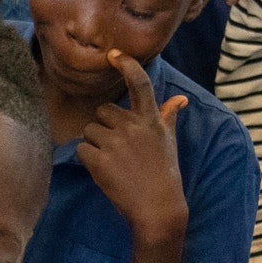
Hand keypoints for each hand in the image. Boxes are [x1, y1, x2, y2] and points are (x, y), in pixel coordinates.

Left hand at [76, 51, 187, 245]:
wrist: (157, 208)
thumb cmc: (164, 175)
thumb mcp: (169, 143)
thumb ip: (168, 118)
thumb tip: (180, 99)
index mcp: (151, 120)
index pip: (140, 84)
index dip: (127, 66)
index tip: (113, 54)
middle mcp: (133, 126)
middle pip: (103, 111)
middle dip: (103, 126)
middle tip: (115, 148)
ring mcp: (115, 142)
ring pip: (89, 131)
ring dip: (94, 145)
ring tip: (112, 163)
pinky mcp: (99, 159)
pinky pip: (81, 149)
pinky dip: (87, 160)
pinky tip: (103, 171)